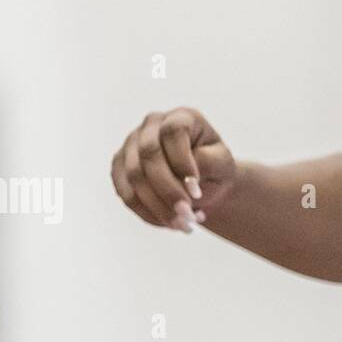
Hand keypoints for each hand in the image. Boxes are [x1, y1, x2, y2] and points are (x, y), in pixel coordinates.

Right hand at [110, 107, 236, 231]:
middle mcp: (151, 125)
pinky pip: (126, 194)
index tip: (196, 190)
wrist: (204, 183)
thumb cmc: (215, 168)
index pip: (173, 131)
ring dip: (158, 206)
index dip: (182, 162)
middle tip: (187, 215)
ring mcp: (130, 145)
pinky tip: (169, 223)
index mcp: (181, 116)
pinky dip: (148, 213)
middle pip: (149, 154)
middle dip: (168, 189)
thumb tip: (185, 175)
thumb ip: (207, 161)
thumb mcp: (222, 163)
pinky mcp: (119, 169)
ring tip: (183, 225)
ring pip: (135, 177)